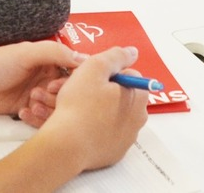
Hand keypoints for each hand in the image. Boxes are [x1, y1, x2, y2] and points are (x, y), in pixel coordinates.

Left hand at [0, 42, 77, 121]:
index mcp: (49, 61)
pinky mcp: (28, 109)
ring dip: (46, 108)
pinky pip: (42, 119)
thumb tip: (84, 59)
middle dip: (56, 97)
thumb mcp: (26, 53)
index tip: (59, 85)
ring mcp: (37, 94)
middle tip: (39, 94)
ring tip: (30, 102)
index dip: (70, 81)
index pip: (72, 72)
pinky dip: (36, 118)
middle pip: (66, 93)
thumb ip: (55, 53)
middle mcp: (46, 77)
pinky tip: (23, 112)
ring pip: (55, 108)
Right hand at [25, 47, 147, 173]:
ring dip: (90, 106)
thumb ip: (116, 56)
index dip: (105, 72)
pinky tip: (74, 122)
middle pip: (117, 95)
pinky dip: (91, 126)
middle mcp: (137, 119)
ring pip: (107, 113)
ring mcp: (125, 138)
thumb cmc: (79, 105)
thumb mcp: (94, 68)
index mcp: (137, 97)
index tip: (88, 76)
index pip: (126, 74)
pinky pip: (102, 132)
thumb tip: (132, 52)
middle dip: (96, 89)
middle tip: (73, 89)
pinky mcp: (112, 152)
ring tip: (67, 104)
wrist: (66, 145)